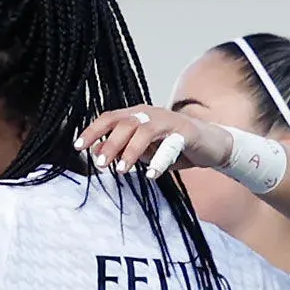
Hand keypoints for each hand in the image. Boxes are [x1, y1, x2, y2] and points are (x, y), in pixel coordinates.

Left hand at [75, 105, 234, 177]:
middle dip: (110, 144)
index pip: (110, 118)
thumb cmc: (173, 147)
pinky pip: (170, 145)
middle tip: (101, 165)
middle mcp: (151, 114)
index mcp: (137, 115)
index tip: (78, 147)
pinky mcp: (187, 133)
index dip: (93, 131)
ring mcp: (170, 121)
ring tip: (122, 170)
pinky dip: (159, 160)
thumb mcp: (143, 150)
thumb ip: (122, 149)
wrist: (211, 145)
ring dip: (130, 150)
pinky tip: (151, 175)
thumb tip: (97, 153)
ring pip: (144, 130)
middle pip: (124, 124)